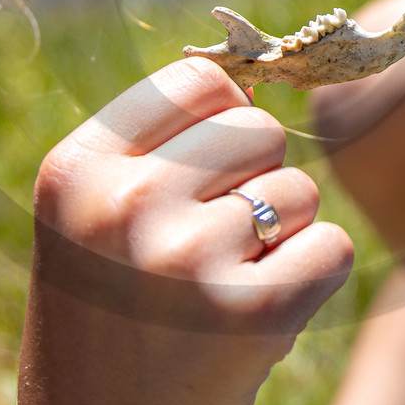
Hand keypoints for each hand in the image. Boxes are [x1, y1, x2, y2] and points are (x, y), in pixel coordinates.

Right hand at [17, 58, 354, 404]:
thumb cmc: (109, 323)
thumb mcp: (94, 220)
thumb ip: (160, 147)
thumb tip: (260, 83)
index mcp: (76, 169)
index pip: (197, 80)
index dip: (220, 120)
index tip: (200, 174)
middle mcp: (124, 204)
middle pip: (258, 128)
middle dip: (255, 180)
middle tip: (207, 249)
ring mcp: (185, 258)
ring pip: (299, 190)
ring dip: (280, 237)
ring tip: (220, 291)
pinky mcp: (251, 314)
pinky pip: (329, 248)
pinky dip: (310, 281)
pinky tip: (256, 321)